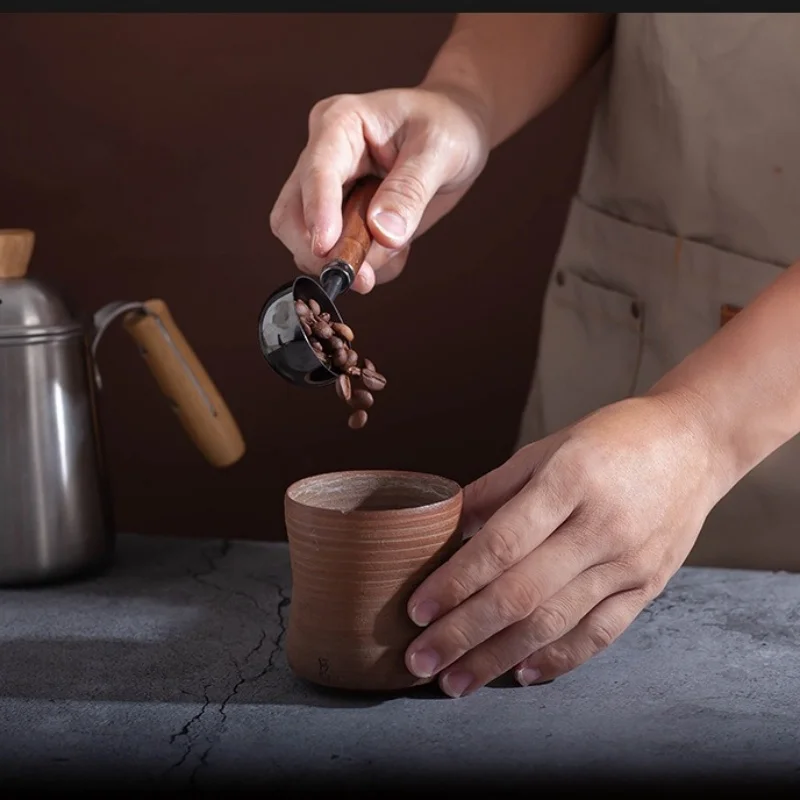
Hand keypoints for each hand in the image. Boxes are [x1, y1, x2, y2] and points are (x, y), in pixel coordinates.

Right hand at [269, 86, 489, 292]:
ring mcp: (329, 193)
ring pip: (308, 244)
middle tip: (363, 277)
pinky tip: (398, 249)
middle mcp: (323, 158)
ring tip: (396, 251)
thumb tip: (383, 233)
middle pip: (291, 216)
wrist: (459, 130)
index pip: (316, 172)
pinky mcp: (342, 220)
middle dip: (321, 253)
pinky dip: (368, 267)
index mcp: (339, 125)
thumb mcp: (439, 150)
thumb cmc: (448, 125)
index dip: (317, 212)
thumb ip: (410, 191)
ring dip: (348, 263)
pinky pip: (339, 257)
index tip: (326, 247)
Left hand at [403, 392, 728, 696]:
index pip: (502, 544)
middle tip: (420, 661)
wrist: (693, 443)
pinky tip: (522, 674)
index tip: (416, 610)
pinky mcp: (649, 587)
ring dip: (499, 658)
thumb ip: (495, 488)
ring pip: (555, 622)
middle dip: (463, 633)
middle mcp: (600, 527)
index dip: (455, 582)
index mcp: (569, 481)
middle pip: (521, 593)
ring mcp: (629, 563)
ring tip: (455, 682)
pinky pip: (600, 634)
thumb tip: (446, 525)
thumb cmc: (613, 439)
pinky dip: (559, 659)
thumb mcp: (549, 447)